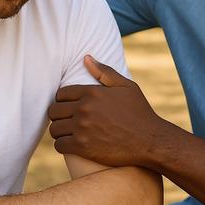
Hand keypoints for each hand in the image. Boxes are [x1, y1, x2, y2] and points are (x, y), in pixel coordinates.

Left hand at [47, 56, 170, 168]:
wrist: (150, 141)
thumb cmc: (139, 112)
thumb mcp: (126, 87)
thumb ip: (104, 72)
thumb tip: (86, 58)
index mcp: (92, 92)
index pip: (61, 94)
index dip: (62, 100)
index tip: (68, 107)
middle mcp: (84, 109)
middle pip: (54, 111)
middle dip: (58, 115)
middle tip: (66, 120)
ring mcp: (82, 128)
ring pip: (54, 128)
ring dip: (59, 131)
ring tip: (68, 132)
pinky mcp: (82, 147)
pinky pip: (59, 145)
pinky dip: (63, 145)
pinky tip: (71, 144)